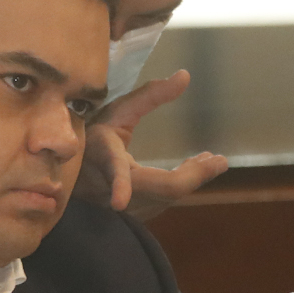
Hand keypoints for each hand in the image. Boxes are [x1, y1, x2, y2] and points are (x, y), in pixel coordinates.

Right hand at [81, 69, 228, 218]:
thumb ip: (151, 95)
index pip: (114, 171)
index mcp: (104, 156)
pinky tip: (191, 171)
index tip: (118, 203)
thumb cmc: (94, 136)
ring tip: (208, 161)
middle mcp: (110, 187)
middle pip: (163, 188)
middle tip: (219, 161)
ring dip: (191, 178)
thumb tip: (185, 75)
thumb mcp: (118, 111)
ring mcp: (121, 207)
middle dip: (195, 175)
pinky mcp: (132, 216)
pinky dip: (181, 184)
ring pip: (166, 197)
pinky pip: (163, 201)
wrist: (74, 172)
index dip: (118, 186)